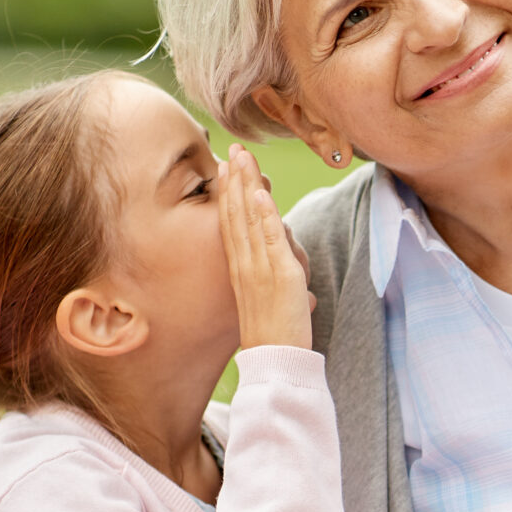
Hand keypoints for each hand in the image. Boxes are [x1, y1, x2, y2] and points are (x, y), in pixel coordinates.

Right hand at [220, 146, 313, 350]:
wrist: (274, 361)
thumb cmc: (275, 334)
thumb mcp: (270, 296)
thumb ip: (275, 270)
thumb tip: (284, 252)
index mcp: (241, 268)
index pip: (232, 223)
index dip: (229, 194)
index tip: (227, 168)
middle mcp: (245, 265)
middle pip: (235, 215)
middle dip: (234, 180)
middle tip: (232, 149)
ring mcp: (260, 269)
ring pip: (249, 221)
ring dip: (246, 187)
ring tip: (242, 158)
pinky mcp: (280, 276)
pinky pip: (270, 240)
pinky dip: (265, 216)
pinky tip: (260, 194)